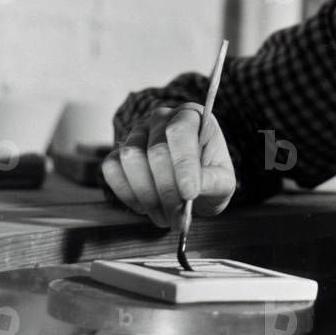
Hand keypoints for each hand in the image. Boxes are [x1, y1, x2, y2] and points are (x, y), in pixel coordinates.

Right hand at [101, 103, 235, 227]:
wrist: (192, 185)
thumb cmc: (210, 177)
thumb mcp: (224, 181)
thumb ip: (214, 181)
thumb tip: (194, 187)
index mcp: (192, 116)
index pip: (180, 132)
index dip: (183, 164)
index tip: (190, 193)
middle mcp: (161, 119)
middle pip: (156, 150)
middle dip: (168, 190)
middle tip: (178, 218)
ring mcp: (137, 133)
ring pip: (130, 158)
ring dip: (147, 195)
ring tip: (165, 216)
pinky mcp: (118, 152)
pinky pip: (112, 169)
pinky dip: (127, 193)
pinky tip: (146, 206)